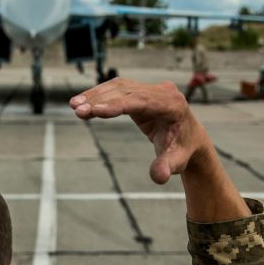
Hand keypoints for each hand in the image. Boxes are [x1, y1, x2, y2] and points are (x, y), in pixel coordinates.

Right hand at [70, 78, 210, 183]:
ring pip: (119, 87)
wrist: (189, 140)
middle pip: (126, 92)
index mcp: (172, 104)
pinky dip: (100, 96)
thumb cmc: (182, 151)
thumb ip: (166, 167)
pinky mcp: (141, 91)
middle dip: (100, 100)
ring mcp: (152, 89)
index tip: (95, 110)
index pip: (140, 102)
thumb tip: (158, 177)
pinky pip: (118, 90)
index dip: (116, 105)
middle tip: (76, 109)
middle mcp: (163, 91)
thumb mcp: (176, 162)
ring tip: (74, 106)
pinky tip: (84, 103)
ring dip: (95, 95)